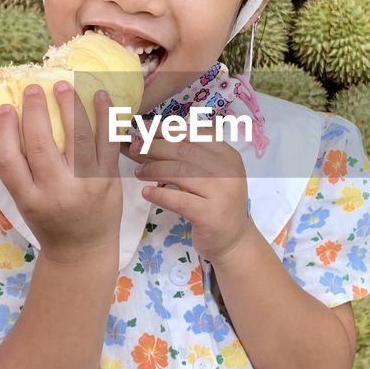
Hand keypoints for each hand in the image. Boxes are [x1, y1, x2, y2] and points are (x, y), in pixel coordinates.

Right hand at [0, 82, 121, 264]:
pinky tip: (100, 95)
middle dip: (35, 111)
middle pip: (40, 145)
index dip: (3, 130)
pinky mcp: (109, 178)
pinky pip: (107, 141)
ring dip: (70, 106)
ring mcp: (85, 185)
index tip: (4, 108)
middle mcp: (56, 192)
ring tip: (63, 85)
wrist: (84, 249)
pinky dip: (104, 116)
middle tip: (33, 88)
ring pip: (77, 138)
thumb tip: (9, 124)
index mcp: (28, 199)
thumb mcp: (25, 203)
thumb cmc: (49, 222)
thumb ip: (19, 172)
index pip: (8, 161)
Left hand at [123, 125, 252, 264]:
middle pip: (183, 150)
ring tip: (139, 172)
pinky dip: (159, 195)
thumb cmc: (216, 203)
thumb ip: (192, 155)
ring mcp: (221, 193)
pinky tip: (146, 192)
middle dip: (154, 147)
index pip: (194, 133)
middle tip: (135, 149)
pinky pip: (178, 200)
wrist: (233, 239)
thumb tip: (154, 136)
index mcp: (227, 155)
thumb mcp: (212, 173)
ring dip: (153, 169)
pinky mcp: (210, 215)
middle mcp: (227, 170)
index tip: (145, 130)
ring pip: (179, 172)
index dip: (166, 129)